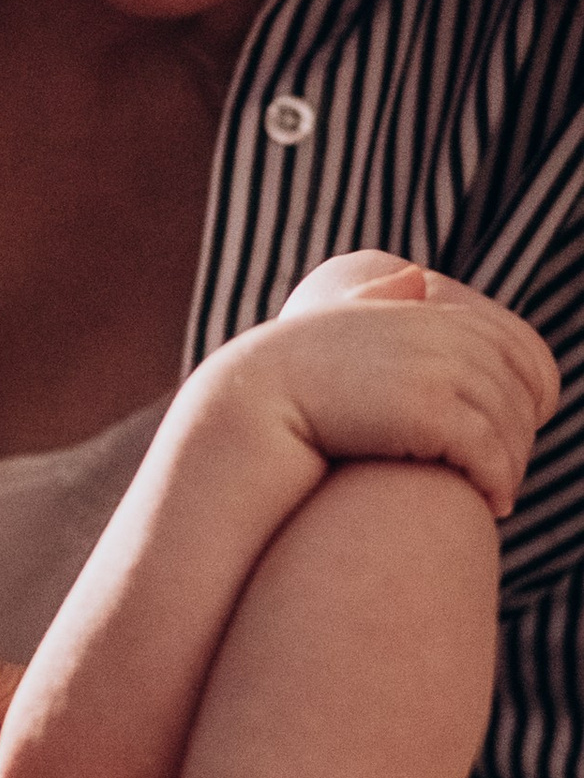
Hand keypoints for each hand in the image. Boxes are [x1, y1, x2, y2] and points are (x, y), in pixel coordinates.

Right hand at [249, 253, 559, 520]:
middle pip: (521, 388)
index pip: (517, 345)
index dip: (532, 388)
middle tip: (506, 472)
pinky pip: (489, 452)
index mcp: (423, 311)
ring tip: (499, 494)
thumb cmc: (287, 377)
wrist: (246, 406)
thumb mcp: (342, 326)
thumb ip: (379, 300)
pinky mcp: (430, 410)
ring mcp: (436, 367)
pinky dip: (497, 482)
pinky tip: (491, 502)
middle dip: (521, 434)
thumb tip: (413, 275)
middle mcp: (438, 332)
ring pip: (509, 426)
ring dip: (511, 466)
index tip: (521, 425)